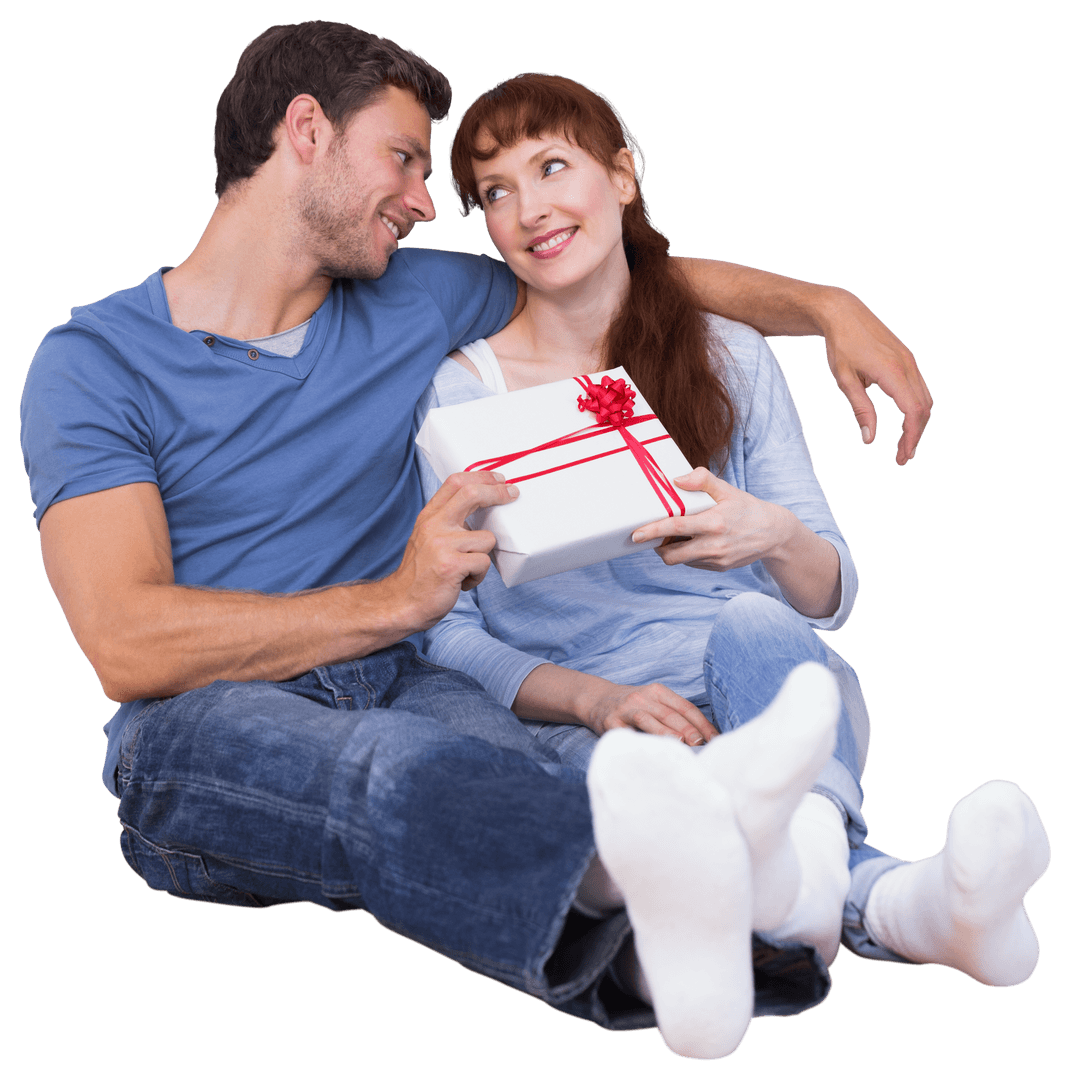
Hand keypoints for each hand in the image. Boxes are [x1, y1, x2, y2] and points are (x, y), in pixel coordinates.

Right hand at [386, 470, 517, 629]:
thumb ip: (448, 522)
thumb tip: (482, 508)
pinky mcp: (451, 565)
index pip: (455, 483)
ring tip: (465, 569)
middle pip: (471, 494)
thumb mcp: (428, 538)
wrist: (401, 603)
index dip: (481, 477)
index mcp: (429, 517)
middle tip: (513, 493)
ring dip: (482, 557)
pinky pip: (483, 562)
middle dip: (497, 492)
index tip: (499, 479)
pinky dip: (478, 576)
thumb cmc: (421, 574)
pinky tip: (462, 582)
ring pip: (487, 539)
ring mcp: (442, 544)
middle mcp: (434, 526)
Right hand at [583, 680, 718, 745]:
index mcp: (658, 692)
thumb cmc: (633, 705)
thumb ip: (674, 714)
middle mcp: (643, 698)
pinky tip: (651, 753)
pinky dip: (639, 742)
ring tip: (681, 745)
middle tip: (702, 745)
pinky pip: (627, 734)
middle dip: (688, 730)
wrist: (596, 699)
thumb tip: (702, 739)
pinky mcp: (610, 723)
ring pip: (648, 721)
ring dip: (666, 733)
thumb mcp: (653, 701)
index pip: (686, 707)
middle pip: (670, 714)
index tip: (715, 739)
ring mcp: (626, 710)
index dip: (702, 724)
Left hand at [632, 468, 787, 570]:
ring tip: (674, 536)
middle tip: (653, 536)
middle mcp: (714, 545)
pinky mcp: (719, 568)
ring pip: (681, 561)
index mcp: (714, 523)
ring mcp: (716, 560)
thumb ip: (702, 480)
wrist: (773, 533)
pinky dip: (687, 554)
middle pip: (672, 555)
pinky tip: (693, 542)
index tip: (636, 535)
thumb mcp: (727, 490)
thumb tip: (676, 480)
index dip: (653, 532)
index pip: (676, 529)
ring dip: (672, 551)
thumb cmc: (746, 508)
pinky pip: (693, 564)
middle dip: (657, 548)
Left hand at [820, 289, 932, 465]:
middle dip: (916, 436)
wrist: (844, 313)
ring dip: (919, 423)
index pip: (912, 411)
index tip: (902, 457)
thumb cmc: (840, 346)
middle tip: (902, 458)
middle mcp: (907, 365)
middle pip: (924, 408)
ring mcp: (910, 361)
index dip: (910, 437)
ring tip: (905, 445)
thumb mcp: (844, 380)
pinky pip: (920, 388)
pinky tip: (907, 421)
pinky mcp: (907, 359)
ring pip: (926, 398)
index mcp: (892, 372)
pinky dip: (917, 408)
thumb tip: (870, 439)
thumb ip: (861, 409)